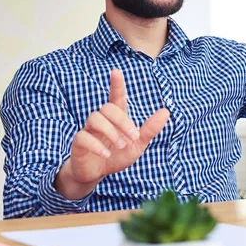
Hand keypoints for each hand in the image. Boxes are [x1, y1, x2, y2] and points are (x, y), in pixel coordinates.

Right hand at [55, 69, 168, 198]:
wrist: (97, 174)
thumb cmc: (117, 156)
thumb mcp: (137, 144)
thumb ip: (150, 129)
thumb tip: (166, 111)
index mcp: (116, 118)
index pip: (116, 96)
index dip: (116, 84)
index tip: (116, 71)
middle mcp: (101, 120)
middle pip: (108, 108)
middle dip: (123, 121)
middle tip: (133, 137)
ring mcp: (88, 130)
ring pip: (95, 118)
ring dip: (111, 131)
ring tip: (120, 146)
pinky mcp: (79, 142)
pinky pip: (83, 136)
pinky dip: (96, 145)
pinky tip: (106, 154)